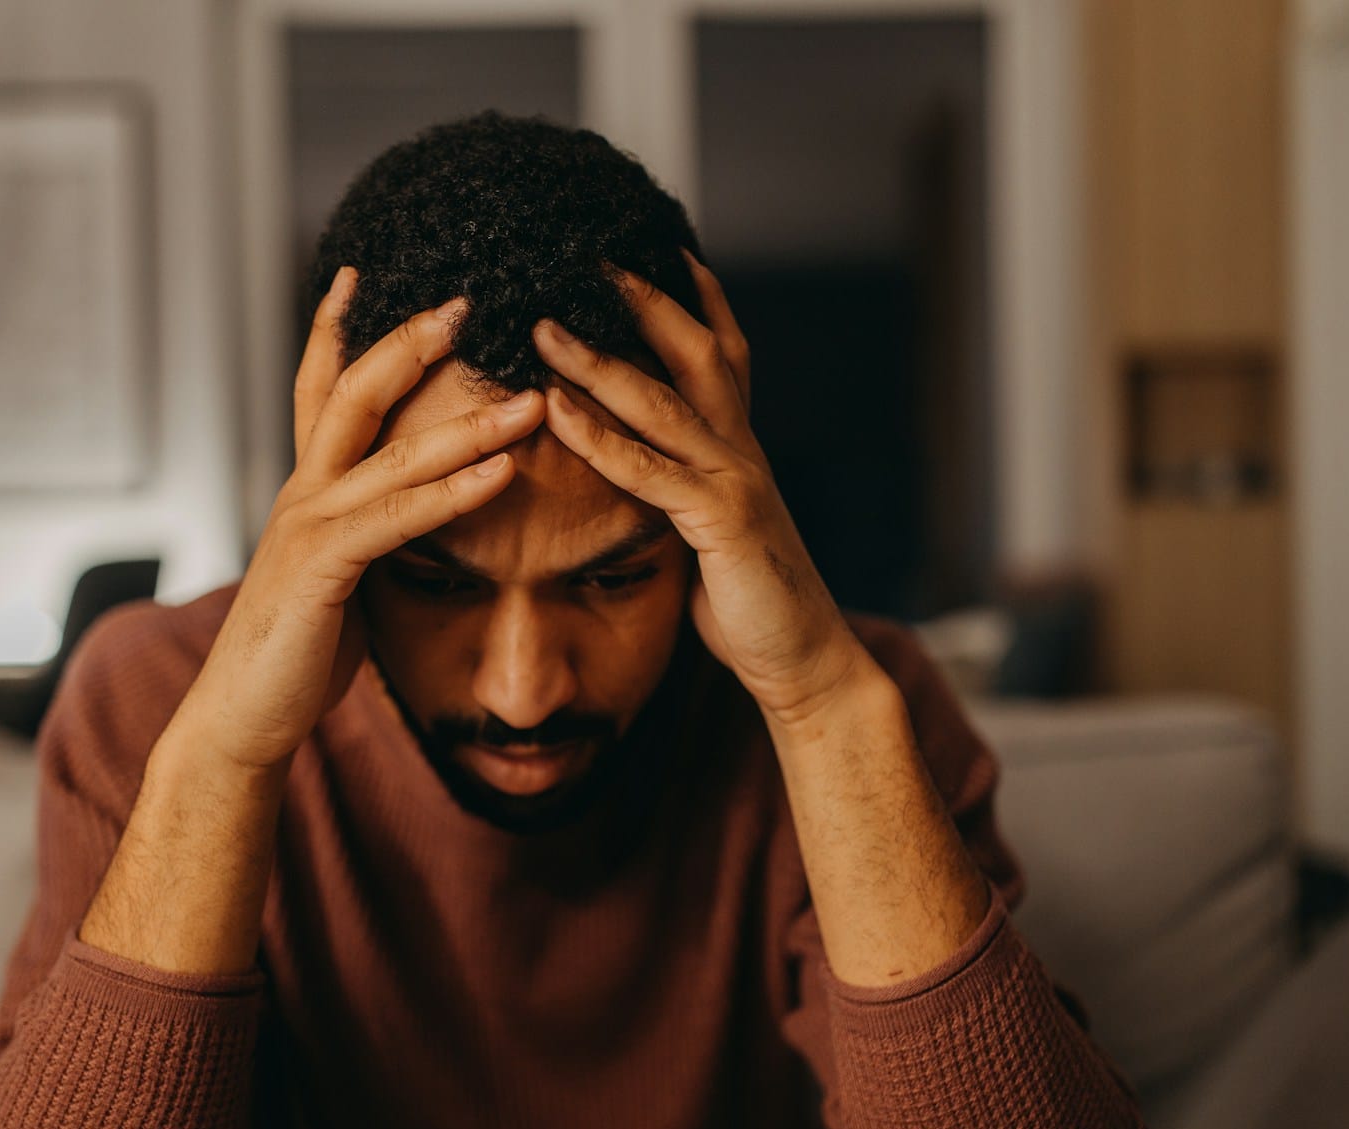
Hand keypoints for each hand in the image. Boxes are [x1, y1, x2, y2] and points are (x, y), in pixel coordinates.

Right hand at [171, 266, 545, 771]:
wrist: (243, 717)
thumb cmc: (293, 655)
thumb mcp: (336, 579)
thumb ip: (365, 537)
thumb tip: (405, 522)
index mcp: (307, 490)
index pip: (321, 390)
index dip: (337, 329)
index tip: (360, 275)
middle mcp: (303, 493)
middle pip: (355, 393)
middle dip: (410, 342)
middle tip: (466, 300)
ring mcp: (308, 526)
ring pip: (393, 452)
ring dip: (469, 421)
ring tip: (530, 396)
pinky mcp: (323, 569)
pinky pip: (399, 519)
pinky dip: (454, 492)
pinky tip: (502, 471)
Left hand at [531, 248, 878, 727]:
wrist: (806, 660)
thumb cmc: (754, 605)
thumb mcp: (717, 533)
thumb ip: (687, 491)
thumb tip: (652, 475)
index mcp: (741, 449)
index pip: (723, 354)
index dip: (697, 298)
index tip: (661, 247)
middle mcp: (742, 450)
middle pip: (696, 350)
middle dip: (644, 299)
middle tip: (588, 253)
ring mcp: (735, 480)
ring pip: (662, 400)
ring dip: (598, 359)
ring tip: (543, 326)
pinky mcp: (720, 521)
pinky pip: (649, 470)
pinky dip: (599, 437)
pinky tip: (557, 411)